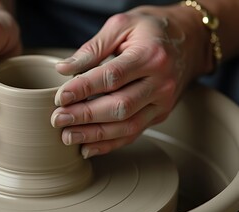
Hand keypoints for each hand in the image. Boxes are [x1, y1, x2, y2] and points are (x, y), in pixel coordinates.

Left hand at [51, 5, 212, 157]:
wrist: (190, 40)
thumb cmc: (151, 30)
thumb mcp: (121, 26)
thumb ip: (92, 48)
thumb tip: (63, 69)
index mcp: (150, 56)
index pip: (112, 77)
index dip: (84, 88)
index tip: (60, 97)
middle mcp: (161, 82)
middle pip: (119, 106)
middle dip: (85, 115)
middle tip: (57, 119)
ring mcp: (162, 102)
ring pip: (127, 126)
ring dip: (94, 135)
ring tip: (67, 136)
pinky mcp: (160, 114)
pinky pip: (134, 134)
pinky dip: (109, 144)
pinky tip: (87, 148)